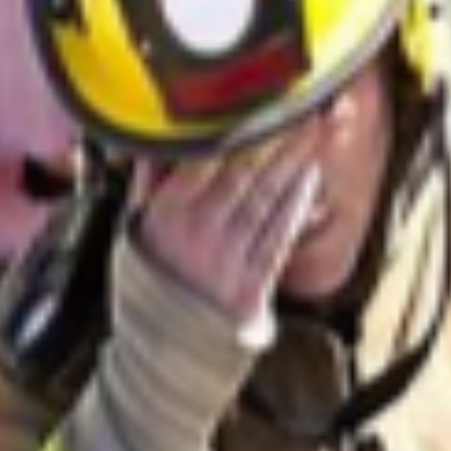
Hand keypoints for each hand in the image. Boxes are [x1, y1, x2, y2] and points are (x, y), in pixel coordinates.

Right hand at [132, 123, 325, 332]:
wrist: (162, 352)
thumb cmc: (151, 281)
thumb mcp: (134, 232)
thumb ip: (148, 185)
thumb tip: (157, 142)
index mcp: (166, 213)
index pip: (207, 158)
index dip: (240, 126)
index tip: (263, 99)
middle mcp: (198, 230)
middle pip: (245, 170)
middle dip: (279, 134)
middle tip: (306, 102)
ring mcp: (227, 256)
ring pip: (266, 196)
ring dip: (295, 159)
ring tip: (317, 127)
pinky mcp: (252, 283)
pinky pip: (278, 234)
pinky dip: (296, 203)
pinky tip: (311, 176)